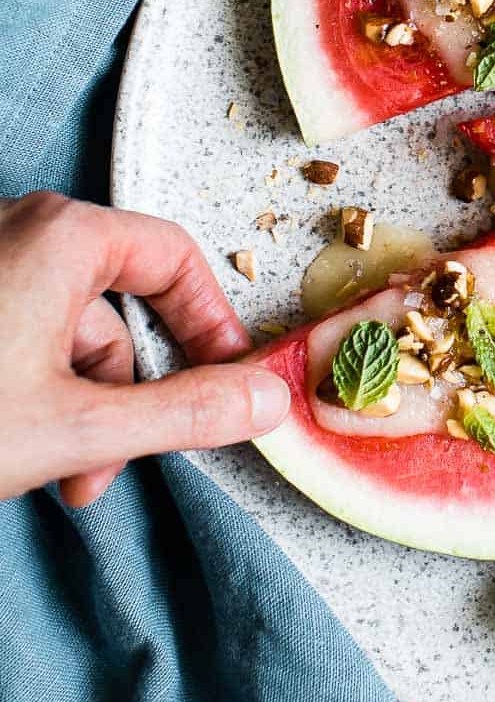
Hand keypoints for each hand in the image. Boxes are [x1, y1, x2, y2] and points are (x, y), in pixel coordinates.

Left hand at [0, 192, 288, 506]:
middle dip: (125, 396)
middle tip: (117, 459)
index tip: (226, 378)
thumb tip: (263, 400)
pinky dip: (32, 390)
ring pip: (64, 331)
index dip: (210, 324)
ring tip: (59, 473)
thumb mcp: (78, 427)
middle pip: (117, 307)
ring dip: (77, 407)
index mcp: (62, 234)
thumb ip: (183, 413)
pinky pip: (22, 330)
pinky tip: (21, 447)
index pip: (175, 257)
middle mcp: (21, 227)